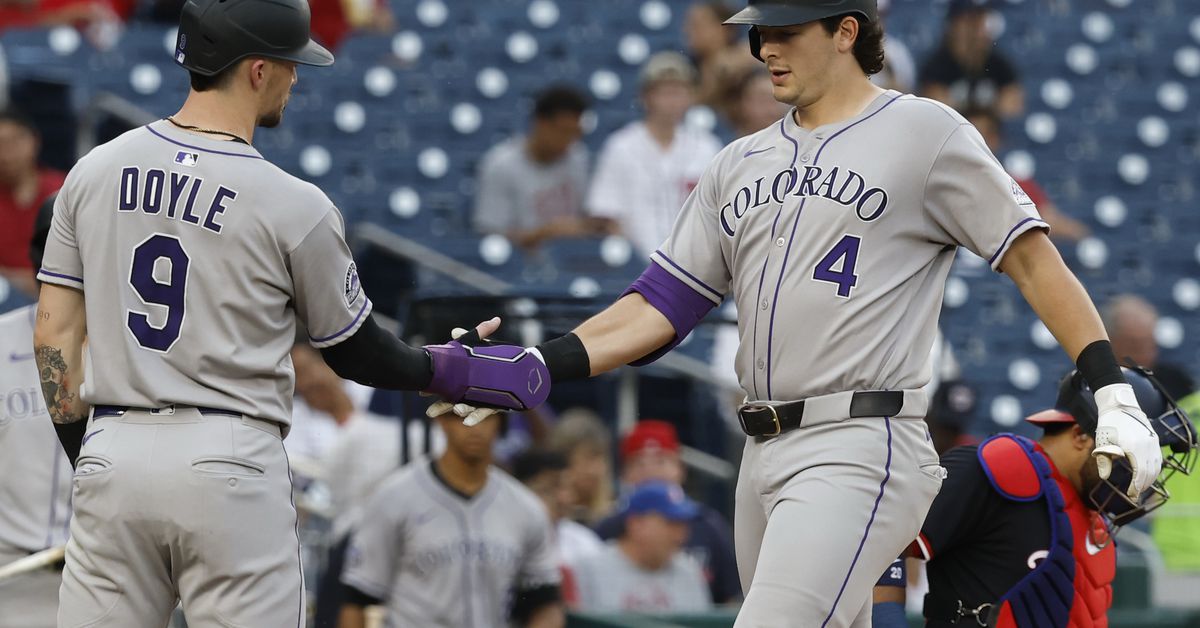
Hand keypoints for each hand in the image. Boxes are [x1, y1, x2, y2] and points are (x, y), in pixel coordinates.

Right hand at [423, 318, 549, 420]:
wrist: (525, 368)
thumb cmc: (501, 358)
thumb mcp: (484, 347)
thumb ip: (473, 336)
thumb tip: (454, 329)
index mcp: (466, 380)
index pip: (447, 386)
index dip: (436, 389)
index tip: (423, 392)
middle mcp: (472, 392)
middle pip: (453, 401)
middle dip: (442, 407)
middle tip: (430, 413)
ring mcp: (483, 399)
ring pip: (469, 408)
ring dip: (462, 410)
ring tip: (456, 410)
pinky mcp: (496, 404)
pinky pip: (485, 412)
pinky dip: (476, 417)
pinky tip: (468, 422)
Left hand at [1092, 383, 1162, 497]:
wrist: (1119, 406)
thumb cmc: (1108, 425)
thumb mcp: (1102, 442)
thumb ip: (1103, 460)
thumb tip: (1105, 477)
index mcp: (1134, 448)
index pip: (1139, 473)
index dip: (1136, 486)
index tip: (1131, 495)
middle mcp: (1147, 446)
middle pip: (1150, 472)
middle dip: (1143, 485)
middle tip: (1135, 495)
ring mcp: (1153, 442)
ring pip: (1156, 466)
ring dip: (1150, 479)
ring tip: (1140, 487)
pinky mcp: (1154, 439)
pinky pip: (1158, 458)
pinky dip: (1154, 469)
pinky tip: (1146, 474)